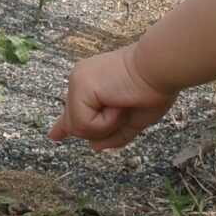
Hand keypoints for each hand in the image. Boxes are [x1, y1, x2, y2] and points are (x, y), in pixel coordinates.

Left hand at [50, 45, 178, 150]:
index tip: (54, 135)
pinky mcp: (79, 86)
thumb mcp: (134, 119)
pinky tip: (118, 102)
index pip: (75, 109)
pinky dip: (106, 121)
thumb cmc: (154, 89)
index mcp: (93, 85)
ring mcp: (77, 81)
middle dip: (104, 128)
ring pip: (80, 128)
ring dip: (108, 125)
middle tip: (126, 106)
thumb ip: (115, 134)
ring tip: (123, 102)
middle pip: (78, 126)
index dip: (65, 124)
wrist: (161, 68)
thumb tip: (94, 146)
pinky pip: (85, 124)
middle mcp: (81, 81)